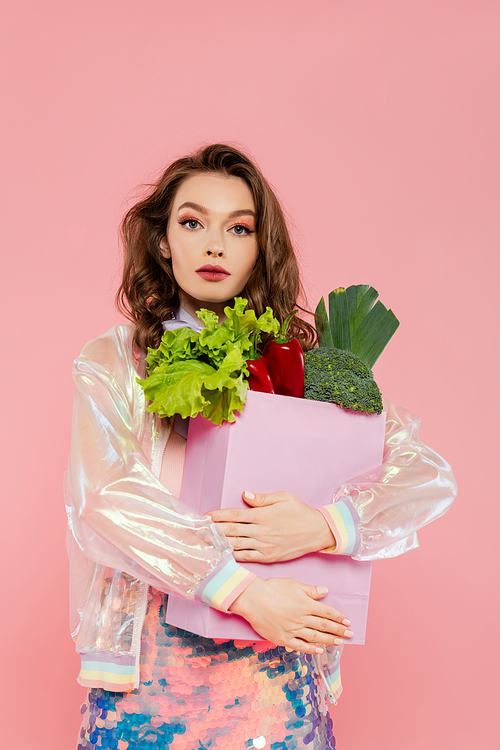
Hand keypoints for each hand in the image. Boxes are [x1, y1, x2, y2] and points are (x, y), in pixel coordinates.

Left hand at [206, 490, 335, 561]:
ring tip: (206, 543)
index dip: (219, 516)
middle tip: (200, 531)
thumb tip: (245, 495)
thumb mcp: (283, 498)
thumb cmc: (300, 512)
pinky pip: (247, 557)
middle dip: (215, 530)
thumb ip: (263, 498)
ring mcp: (264, 546)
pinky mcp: (268, 557)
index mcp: (263, 515)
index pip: (234, 515)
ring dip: (220, 544)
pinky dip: (234, 556)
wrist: (318, 532)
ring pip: (237, 545)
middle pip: (232, 530)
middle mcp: (261, 531)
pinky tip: (224, 555)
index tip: (206, 516)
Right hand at [228, 577, 352, 653]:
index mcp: (305, 604)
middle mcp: (301, 618)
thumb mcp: (293, 584)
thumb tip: (325, 591)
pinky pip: (300, 646)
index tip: (347, 621)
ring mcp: (293, 630)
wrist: (252, 599)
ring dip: (329, 640)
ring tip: (340, 642)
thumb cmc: (271, 588)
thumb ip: (310, 590)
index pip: (327, 612)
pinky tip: (320, 651)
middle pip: (324, 625)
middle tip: (350, 634)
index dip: (338, 617)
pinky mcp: (283, 639)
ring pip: (315, 637)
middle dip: (339, 630)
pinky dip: (311, 649)